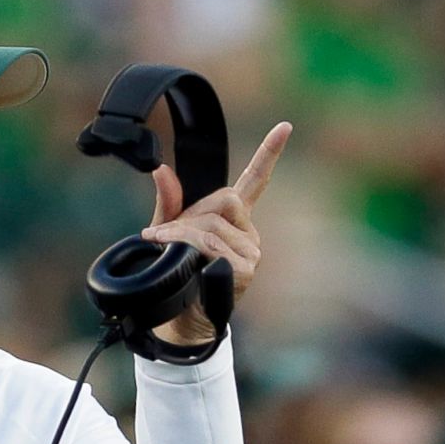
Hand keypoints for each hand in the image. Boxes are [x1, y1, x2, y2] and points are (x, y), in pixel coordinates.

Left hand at [140, 121, 291, 345]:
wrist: (178, 317)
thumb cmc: (176, 274)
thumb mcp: (166, 233)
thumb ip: (168, 202)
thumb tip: (159, 169)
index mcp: (235, 220)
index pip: (255, 181)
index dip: (269, 154)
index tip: (285, 126)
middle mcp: (249, 233)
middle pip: (224, 199)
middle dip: (189, 214)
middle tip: (163, 236)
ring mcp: (251, 252)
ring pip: (213, 224)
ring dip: (180, 234)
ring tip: (162, 248)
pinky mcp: (245, 270)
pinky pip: (213, 246)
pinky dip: (188, 247)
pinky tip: (181, 261)